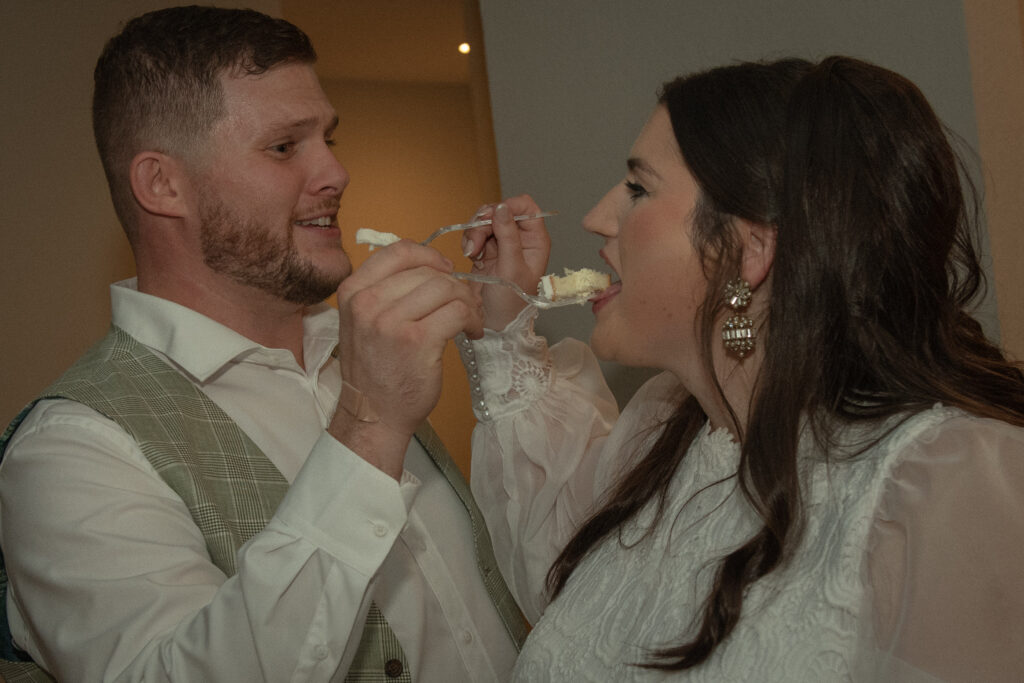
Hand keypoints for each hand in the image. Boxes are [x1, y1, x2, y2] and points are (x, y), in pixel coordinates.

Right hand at [329, 241, 482, 477]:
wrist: (373, 415)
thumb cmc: (374, 371)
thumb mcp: (362, 322)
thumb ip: (384, 292)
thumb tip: (428, 267)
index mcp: (353, 292)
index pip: (398, 251)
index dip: (429, 256)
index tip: (445, 271)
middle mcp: (368, 303)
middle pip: (428, 271)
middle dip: (454, 285)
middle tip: (464, 305)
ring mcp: (391, 322)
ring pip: (446, 288)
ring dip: (467, 302)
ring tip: (470, 320)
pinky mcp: (418, 341)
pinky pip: (457, 311)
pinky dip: (472, 319)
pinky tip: (472, 332)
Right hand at [460, 194, 550, 329]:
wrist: (492, 323)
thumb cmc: (510, 303)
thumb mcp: (511, 268)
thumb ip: (508, 236)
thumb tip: (502, 208)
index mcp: (535, 241)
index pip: (526, 207)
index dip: (508, 206)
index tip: (493, 216)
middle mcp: (520, 239)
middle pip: (500, 211)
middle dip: (485, 222)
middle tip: (477, 239)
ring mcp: (502, 244)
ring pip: (485, 221)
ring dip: (474, 233)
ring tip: (472, 253)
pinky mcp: (486, 250)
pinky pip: (475, 233)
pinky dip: (469, 241)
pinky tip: (471, 256)